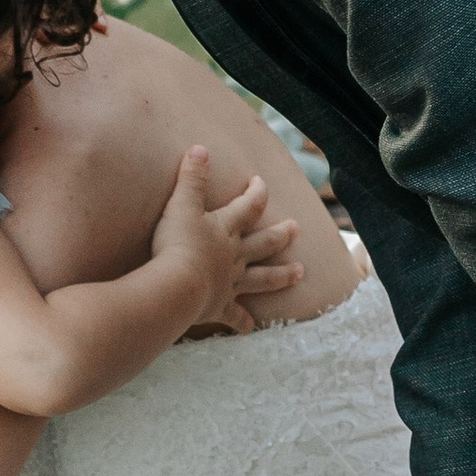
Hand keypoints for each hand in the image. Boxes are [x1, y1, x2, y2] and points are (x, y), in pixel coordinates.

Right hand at [148, 149, 301, 337]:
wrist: (176, 286)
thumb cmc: (177, 244)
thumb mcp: (181, 205)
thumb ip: (190, 177)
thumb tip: (200, 148)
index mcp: (226, 229)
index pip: (248, 206)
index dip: (256, 192)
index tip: (261, 182)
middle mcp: (235, 256)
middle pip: (264, 243)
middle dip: (281, 235)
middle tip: (298, 229)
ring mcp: (230, 283)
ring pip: (262, 279)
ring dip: (281, 276)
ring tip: (299, 273)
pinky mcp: (220, 307)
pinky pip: (234, 316)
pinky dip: (241, 322)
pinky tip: (249, 328)